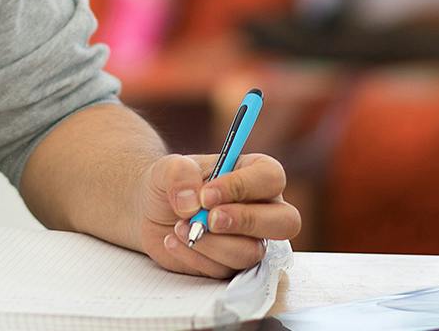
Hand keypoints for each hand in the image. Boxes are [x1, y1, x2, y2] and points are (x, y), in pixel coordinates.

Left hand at [136, 153, 299, 278]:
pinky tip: (174, 240)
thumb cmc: (173, 184)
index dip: (242, 186)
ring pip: (251, 252)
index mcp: (256, 175)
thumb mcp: (168, 168)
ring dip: (211, 242)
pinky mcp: (232, 265)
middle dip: (246, 221)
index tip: (206, 193)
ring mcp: (251, 240)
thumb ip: (179, 174)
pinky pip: (225, 270)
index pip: (271, 178)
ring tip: (180, 226)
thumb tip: (192, 202)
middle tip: (210, 219)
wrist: (153, 210)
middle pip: (286, 221)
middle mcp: (263, 209)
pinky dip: (195, 256)